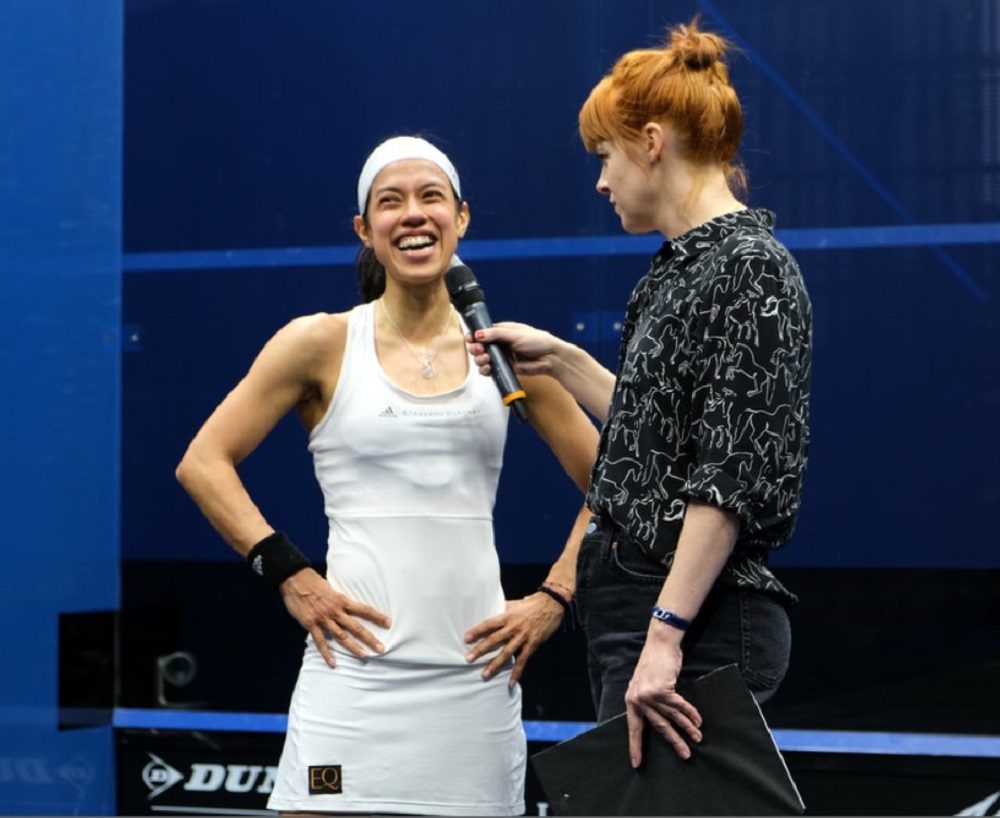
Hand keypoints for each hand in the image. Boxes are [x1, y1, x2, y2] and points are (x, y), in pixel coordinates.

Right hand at [279, 568, 390, 667]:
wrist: (295, 580)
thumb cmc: (314, 582)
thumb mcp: (332, 588)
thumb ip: (340, 600)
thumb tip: (347, 608)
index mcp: (342, 600)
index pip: (364, 609)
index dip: (377, 616)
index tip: (388, 623)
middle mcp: (335, 610)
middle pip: (356, 626)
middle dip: (369, 638)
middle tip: (381, 648)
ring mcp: (323, 618)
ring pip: (341, 636)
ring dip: (353, 647)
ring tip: (364, 655)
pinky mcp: (311, 624)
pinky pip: (320, 641)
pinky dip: (327, 653)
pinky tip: (333, 663)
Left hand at [463, 592, 564, 685]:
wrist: (551, 604)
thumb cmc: (531, 603)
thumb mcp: (514, 604)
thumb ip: (503, 611)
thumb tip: (490, 613)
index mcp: (507, 616)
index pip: (489, 624)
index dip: (477, 631)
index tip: (466, 638)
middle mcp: (513, 627)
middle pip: (494, 640)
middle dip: (481, 650)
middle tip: (468, 659)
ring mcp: (523, 637)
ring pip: (506, 652)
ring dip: (495, 664)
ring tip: (484, 674)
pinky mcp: (532, 644)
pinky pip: (523, 660)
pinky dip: (517, 672)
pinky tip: (511, 682)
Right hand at [465, 321, 562, 377]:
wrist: (550, 358)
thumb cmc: (538, 341)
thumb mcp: (515, 334)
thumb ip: (496, 334)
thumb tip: (479, 334)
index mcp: (502, 331)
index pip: (483, 332)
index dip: (475, 336)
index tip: (470, 339)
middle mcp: (500, 344)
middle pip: (480, 346)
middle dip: (476, 349)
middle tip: (478, 350)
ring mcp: (502, 356)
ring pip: (483, 359)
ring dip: (480, 360)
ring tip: (485, 359)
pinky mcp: (505, 368)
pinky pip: (490, 370)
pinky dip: (486, 370)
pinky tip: (487, 368)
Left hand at [624, 638, 702, 765]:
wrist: (660, 643)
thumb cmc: (654, 664)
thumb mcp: (643, 684)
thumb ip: (647, 702)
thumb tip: (657, 721)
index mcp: (631, 700)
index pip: (633, 728)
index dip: (635, 746)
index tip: (636, 763)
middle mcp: (638, 699)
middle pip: (658, 726)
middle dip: (673, 741)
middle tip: (684, 755)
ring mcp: (649, 695)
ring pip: (672, 717)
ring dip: (687, 728)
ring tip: (697, 739)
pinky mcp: (662, 690)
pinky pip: (680, 706)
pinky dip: (690, 713)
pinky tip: (698, 720)